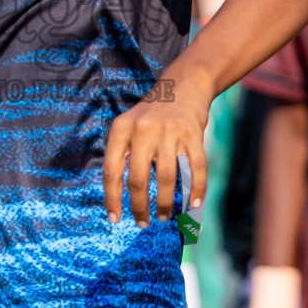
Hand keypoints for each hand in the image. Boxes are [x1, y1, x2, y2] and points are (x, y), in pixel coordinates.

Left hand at [102, 94, 207, 226]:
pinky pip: (196, 169)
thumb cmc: (152, 115)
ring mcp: (169, 132)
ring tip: (164, 215)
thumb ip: (123, 154)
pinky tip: (194, 204)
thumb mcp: (129, 126)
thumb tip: (119, 197)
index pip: (111, 171)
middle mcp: (143, 130)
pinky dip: (196, 189)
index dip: (112, 199)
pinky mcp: (193, 134)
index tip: (115, 219)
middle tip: (144, 222)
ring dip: (164, 203)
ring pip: (165, 178)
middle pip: (138, 179)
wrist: (184, 85)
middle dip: (139, 206)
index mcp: (121, 129)